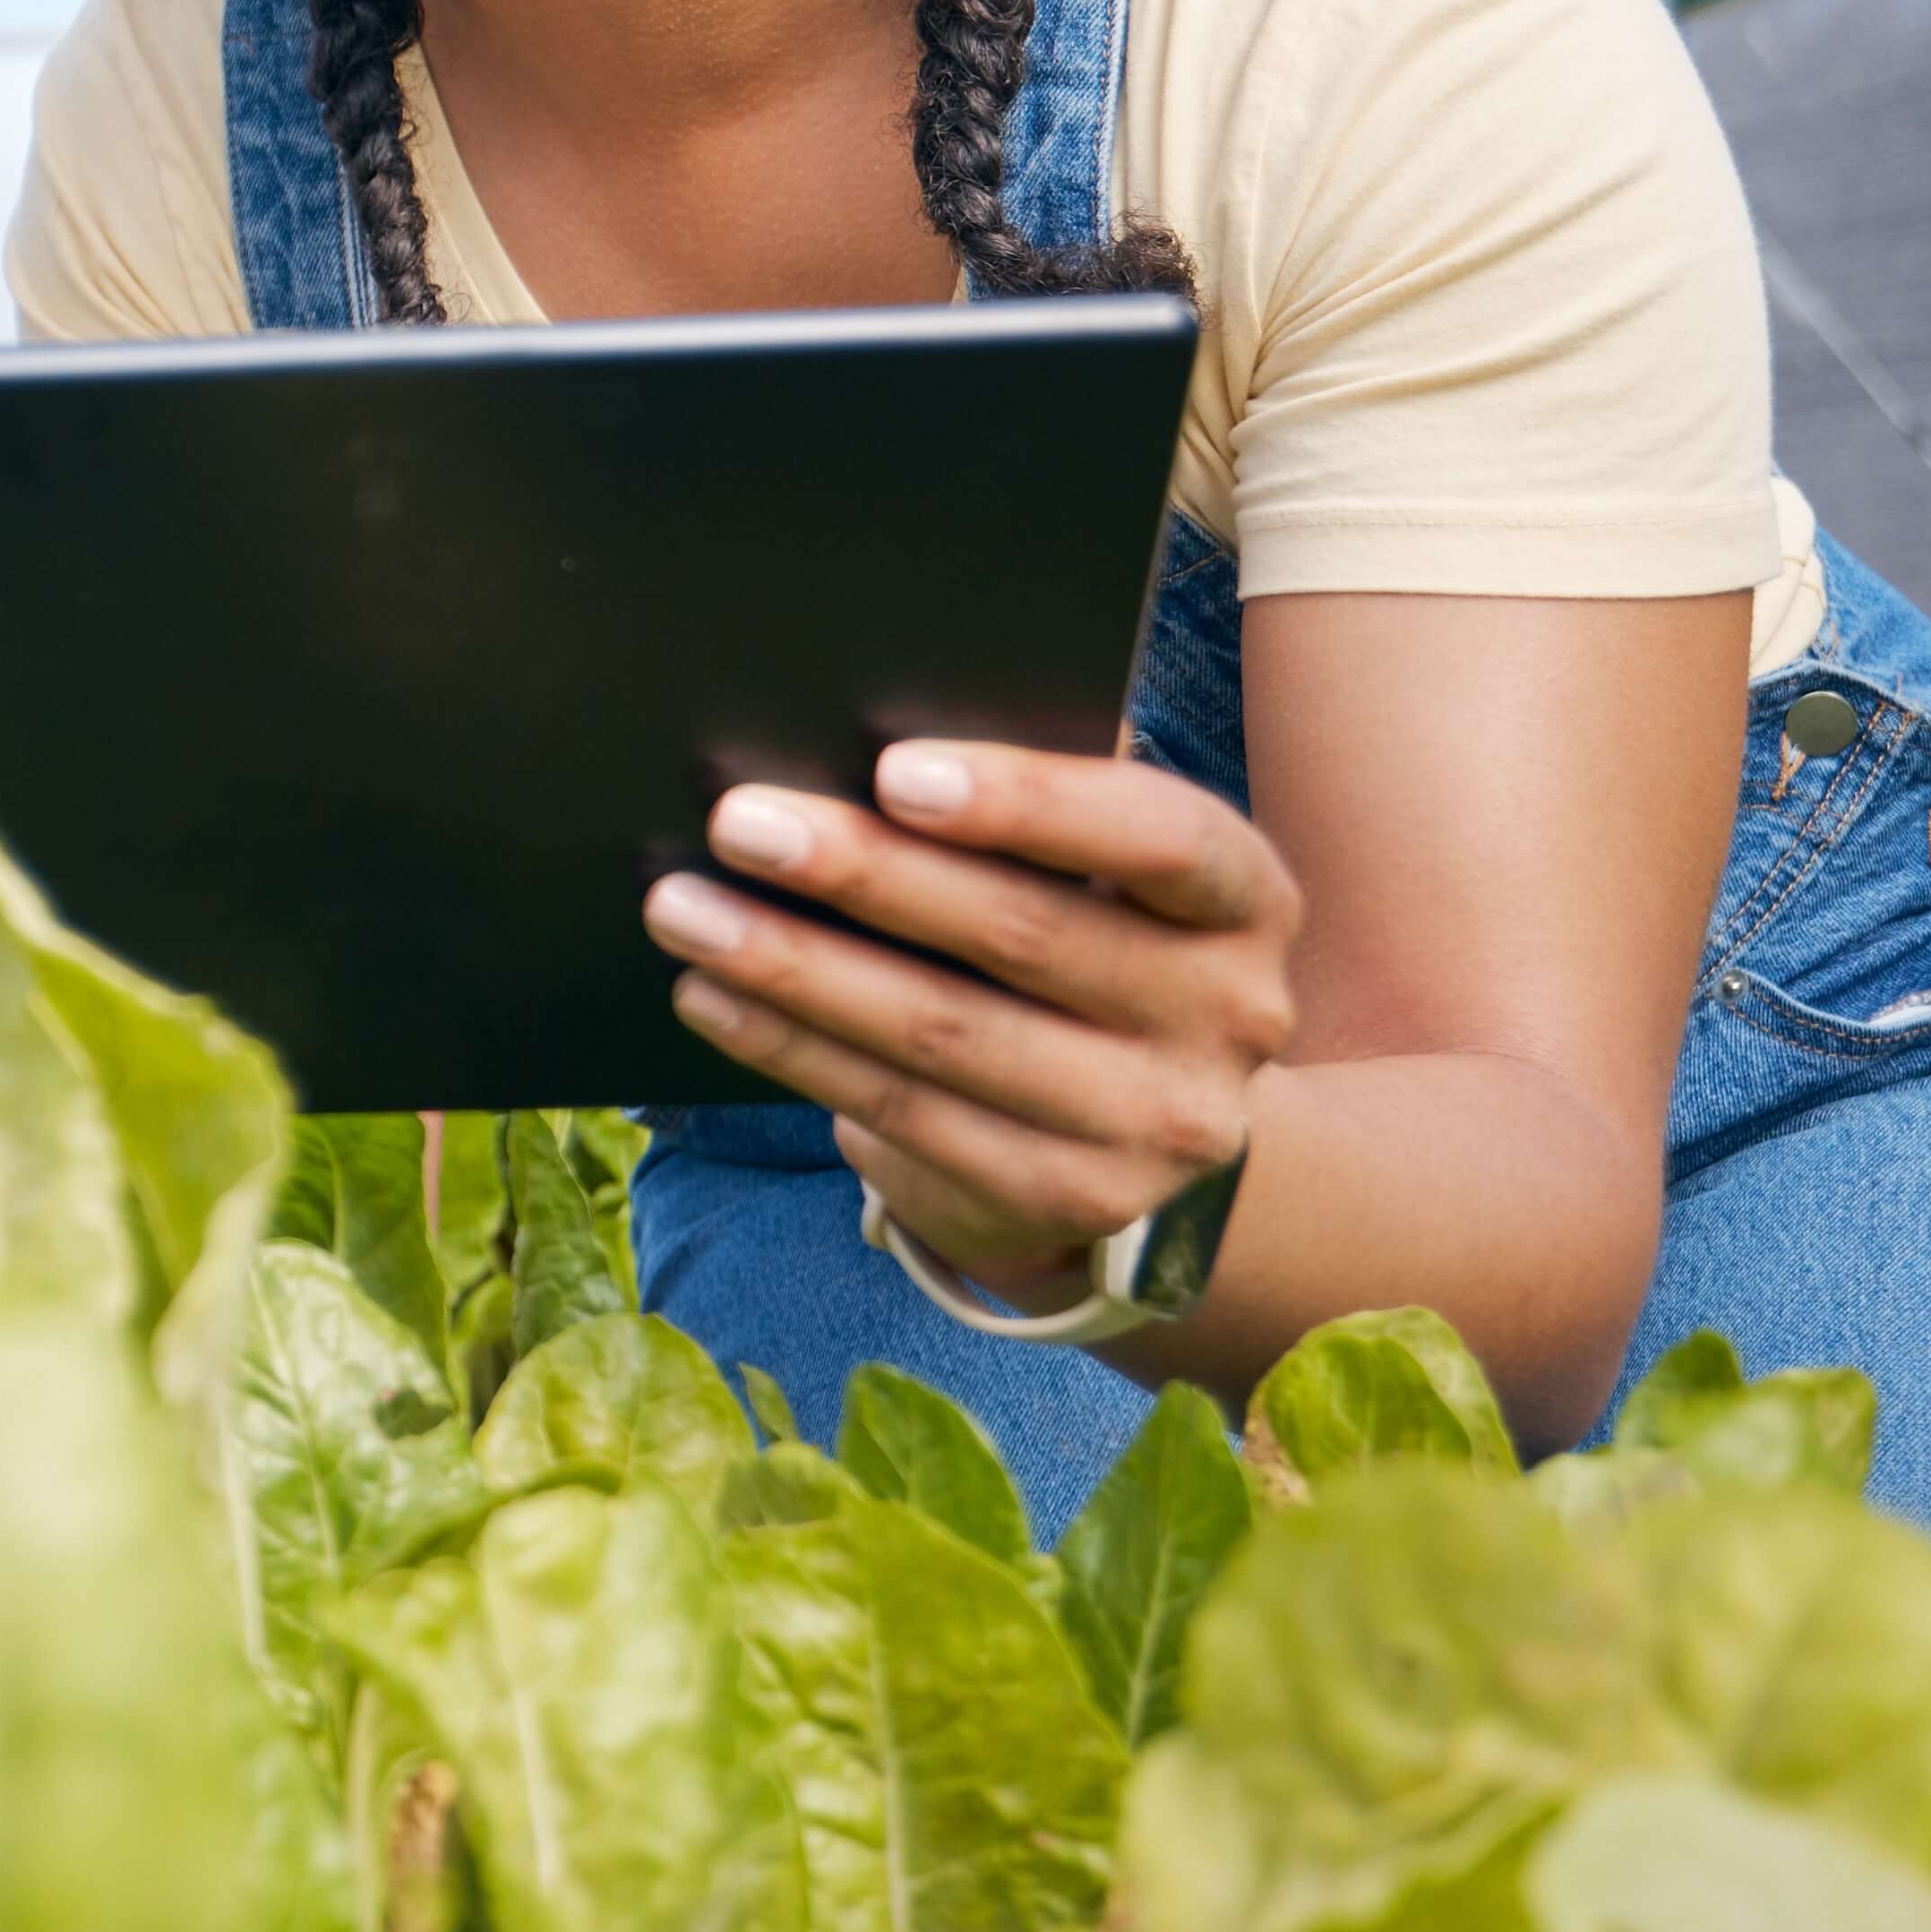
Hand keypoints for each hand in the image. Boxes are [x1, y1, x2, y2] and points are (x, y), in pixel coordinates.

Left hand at [651, 740, 1297, 1306]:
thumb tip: (863, 733)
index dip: (1029, 803)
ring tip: (683, 908)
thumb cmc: (1098, 936)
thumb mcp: (1112, 873)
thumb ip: (1038, 808)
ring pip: (944, 1033)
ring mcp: (1153, 1124)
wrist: (1155, 1125)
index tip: (894, 771)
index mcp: (1247, 898)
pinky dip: (791, 1047)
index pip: (1161, 839)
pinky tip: (710, 996)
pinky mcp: (1065, 1198)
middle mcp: (1228, 1016)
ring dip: (794, 967)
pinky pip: (901, 1112)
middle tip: (738, 822)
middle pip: (1024, 935)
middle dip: (865, 873)